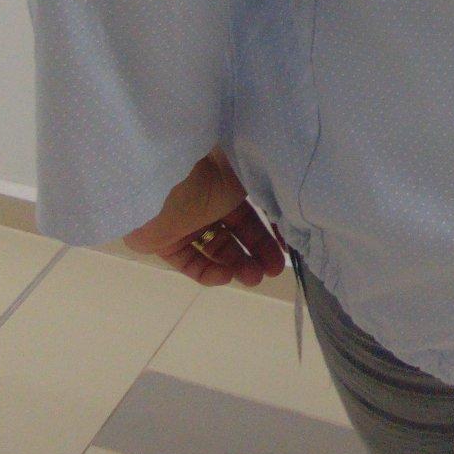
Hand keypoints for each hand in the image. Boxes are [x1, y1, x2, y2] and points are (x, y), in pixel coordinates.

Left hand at [122, 144, 285, 286]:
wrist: (160, 183)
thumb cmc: (210, 175)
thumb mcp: (249, 183)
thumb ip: (269, 200)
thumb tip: (292, 216)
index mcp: (226, 179)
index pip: (252, 209)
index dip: (269, 229)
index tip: (288, 248)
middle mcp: (205, 199)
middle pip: (235, 231)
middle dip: (257, 252)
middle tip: (274, 271)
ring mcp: (183, 220)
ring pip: (214, 248)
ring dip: (237, 264)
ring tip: (255, 278)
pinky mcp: (163, 241)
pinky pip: (189, 262)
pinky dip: (209, 272)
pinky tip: (227, 275)